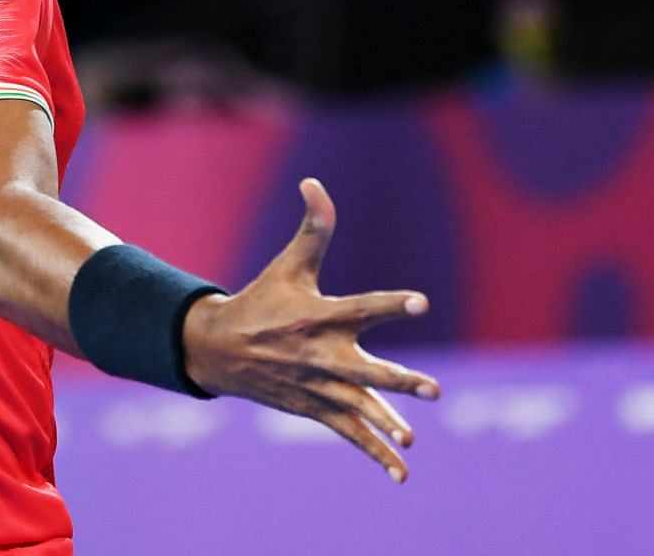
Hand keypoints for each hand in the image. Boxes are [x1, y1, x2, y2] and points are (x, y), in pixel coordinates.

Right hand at [181, 178, 439, 482]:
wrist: (220, 350)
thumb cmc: (263, 300)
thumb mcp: (289, 264)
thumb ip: (313, 227)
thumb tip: (313, 182)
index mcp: (318, 315)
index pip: (361, 307)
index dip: (391, 304)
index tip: (421, 303)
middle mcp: (320, 354)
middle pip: (364, 370)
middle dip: (397, 381)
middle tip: (433, 390)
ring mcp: (318, 386)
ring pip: (358, 408)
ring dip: (385, 424)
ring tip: (411, 438)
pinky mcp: (316, 409)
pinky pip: (350, 434)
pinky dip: (375, 453)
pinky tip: (402, 471)